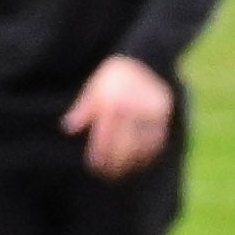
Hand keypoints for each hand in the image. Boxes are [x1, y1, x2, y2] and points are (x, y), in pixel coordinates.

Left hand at [67, 53, 178, 175]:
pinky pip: (156, 142)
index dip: (100, 152)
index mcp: (117, 99)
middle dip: (115, 162)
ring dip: (130, 162)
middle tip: (106, 173)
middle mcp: (137, 106)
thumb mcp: (95, 85)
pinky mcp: (165, 117)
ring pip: (142, 146)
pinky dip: (146, 155)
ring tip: (119, 172)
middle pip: (126, 144)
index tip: (94, 165)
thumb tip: (69, 127)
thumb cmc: (114, 76)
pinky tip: (135, 163)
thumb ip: (84, 107)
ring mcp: (154, 113)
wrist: (145, 61)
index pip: (107, 133)